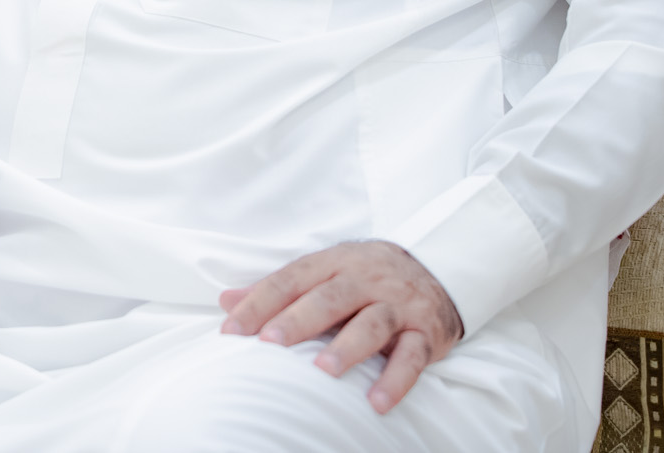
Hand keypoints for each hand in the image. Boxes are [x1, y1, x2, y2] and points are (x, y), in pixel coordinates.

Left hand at [219, 240, 463, 413]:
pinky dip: (395, 380)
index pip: (291, 280)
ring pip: (372, 324)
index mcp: (335, 262)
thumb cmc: (365, 276)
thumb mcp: (324, 272)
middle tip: (269, 344)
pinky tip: (376, 402)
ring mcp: (398, 305)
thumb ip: (277, 289)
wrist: (437, 269)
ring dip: (347, 348)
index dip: (259, 303)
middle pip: (329, 298)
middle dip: (297, 321)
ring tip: (322, 370)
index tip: (231, 330)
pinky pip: (412, 357)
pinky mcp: (426, 332)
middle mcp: (366, 279)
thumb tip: (226, 301)